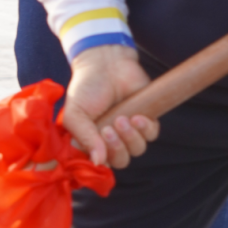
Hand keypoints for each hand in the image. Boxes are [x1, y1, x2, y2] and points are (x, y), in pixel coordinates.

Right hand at [60, 44, 158, 168]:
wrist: (105, 62)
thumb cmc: (86, 87)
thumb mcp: (75, 114)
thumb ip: (84, 138)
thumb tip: (98, 161)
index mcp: (92, 141)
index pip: (100, 165)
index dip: (101, 161)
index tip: (98, 148)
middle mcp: (112, 139)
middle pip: (121, 160)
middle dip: (118, 148)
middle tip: (110, 129)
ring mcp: (130, 130)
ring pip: (138, 149)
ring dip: (131, 137)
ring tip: (123, 118)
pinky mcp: (146, 119)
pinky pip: (152, 135)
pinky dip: (145, 128)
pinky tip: (137, 116)